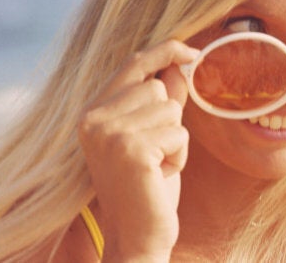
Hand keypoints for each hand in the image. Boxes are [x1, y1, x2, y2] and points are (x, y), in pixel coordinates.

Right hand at [78, 40, 196, 261]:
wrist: (137, 236)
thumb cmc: (147, 186)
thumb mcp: (153, 137)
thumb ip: (162, 102)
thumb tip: (179, 66)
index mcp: (93, 114)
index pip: (132, 66)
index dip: (165, 51)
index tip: (192, 51)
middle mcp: (94, 119)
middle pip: (160, 88)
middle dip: (170, 121)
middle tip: (154, 155)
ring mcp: (109, 133)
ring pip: (172, 109)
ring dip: (176, 139)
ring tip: (156, 166)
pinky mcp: (132, 149)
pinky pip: (180, 133)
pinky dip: (180, 155)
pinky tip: (161, 175)